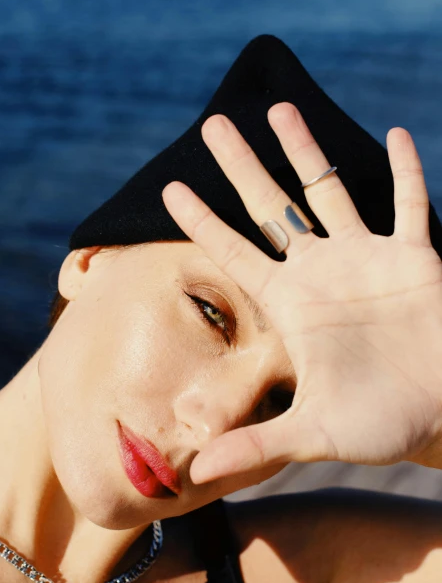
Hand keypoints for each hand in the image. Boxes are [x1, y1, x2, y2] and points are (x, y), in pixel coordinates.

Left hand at [161, 103, 441, 483]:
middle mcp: (322, 273)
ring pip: (330, 189)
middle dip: (241, 165)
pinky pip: (411, 205)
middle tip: (211, 124)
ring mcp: (368, 260)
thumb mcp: (313, 432)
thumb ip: (257, 443)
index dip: (202, 220)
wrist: (441, 416)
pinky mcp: (416, 260)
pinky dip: (407, 170)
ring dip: (308, 150)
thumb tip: (197, 475)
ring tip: (280, 108)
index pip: (235, 251)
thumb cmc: (380, 425)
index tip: (168, 188)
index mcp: (292, 305)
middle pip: (271, 205)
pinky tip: (394, 133)